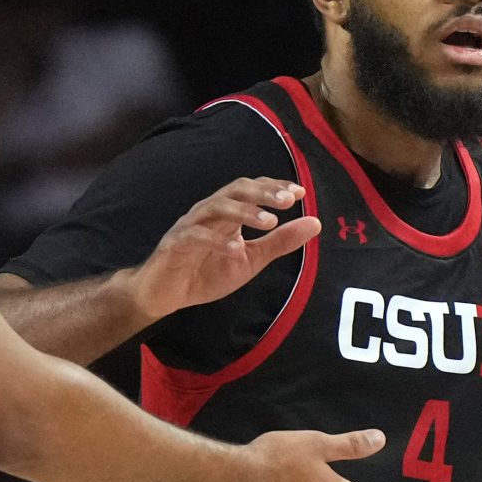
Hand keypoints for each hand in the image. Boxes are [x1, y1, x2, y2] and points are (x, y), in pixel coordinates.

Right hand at [127, 178, 317, 320]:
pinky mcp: (176, 243)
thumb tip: (315, 223)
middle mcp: (210, 212)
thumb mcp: (252, 259)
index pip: (253, 190)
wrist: (166, 294)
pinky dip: (217, 241)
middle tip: (288, 201)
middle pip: (236, 190)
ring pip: (217, 207)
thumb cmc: (206, 273)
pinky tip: (237, 249)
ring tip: (269, 222)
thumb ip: (280, 242)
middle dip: (262, 193)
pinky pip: (197, 236)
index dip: (274, 187)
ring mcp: (191, 225)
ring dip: (244, 212)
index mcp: (228, 213)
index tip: (299, 193)